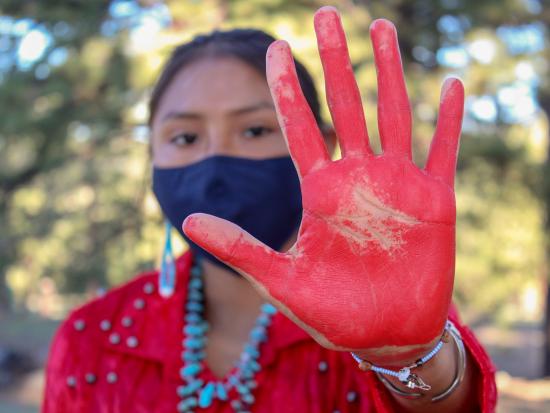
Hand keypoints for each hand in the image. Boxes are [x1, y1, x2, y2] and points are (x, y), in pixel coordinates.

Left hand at [183, 6, 463, 364]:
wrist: (385, 334)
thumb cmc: (333, 312)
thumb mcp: (282, 280)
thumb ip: (241, 247)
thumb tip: (190, 217)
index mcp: (320, 192)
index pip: (299, 128)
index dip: (286, 90)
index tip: (272, 48)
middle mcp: (357, 179)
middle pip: (344, 107)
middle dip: (335, 61)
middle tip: (325, 14)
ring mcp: (397, 185)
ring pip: (392, 115)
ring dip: (387, 72)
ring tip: (379, 28)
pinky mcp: (434, 200)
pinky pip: (442, 151)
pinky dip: (447, 121)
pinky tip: (448, 86)